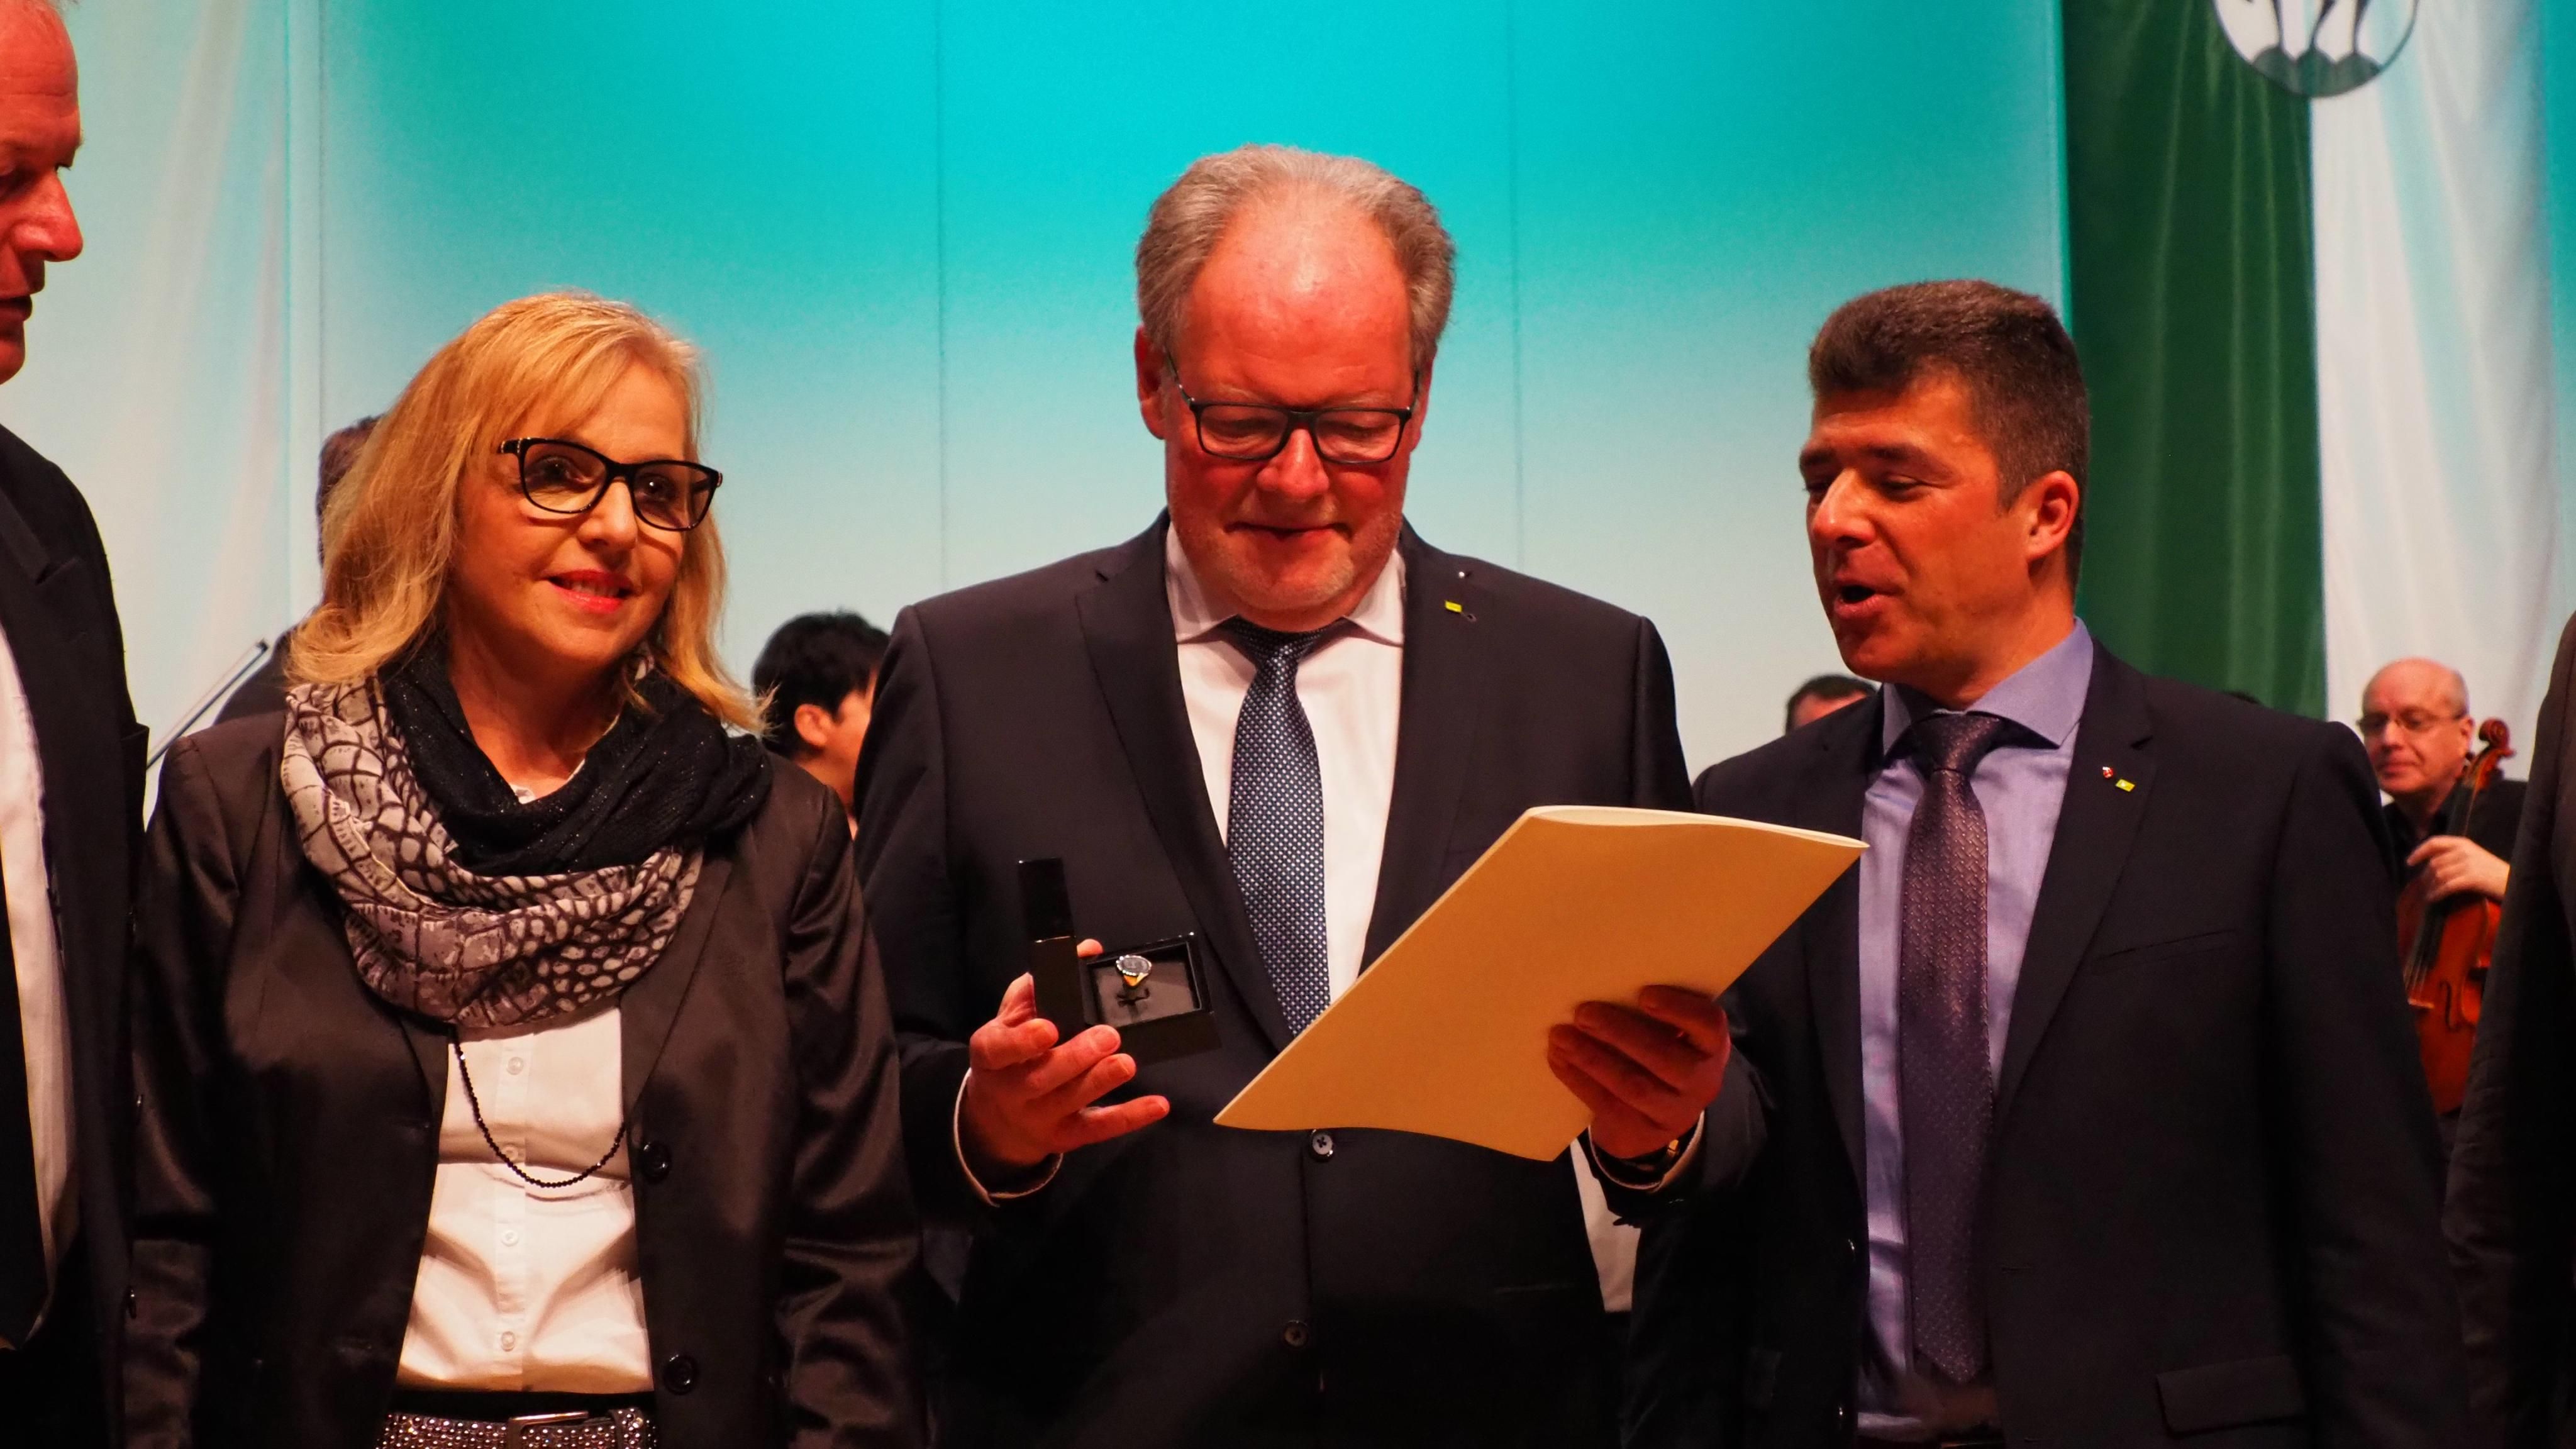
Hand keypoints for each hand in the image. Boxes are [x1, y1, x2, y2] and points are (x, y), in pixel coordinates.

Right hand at [959, 953, 1170, 1179]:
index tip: (1049, 1027)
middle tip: (1107, 1036)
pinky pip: (1099, 1129)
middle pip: (1041, 1078)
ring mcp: (1039, 1118)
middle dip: (1076, 1057)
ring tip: (1126, 1063)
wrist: (996, 1119)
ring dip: (1101, 1082)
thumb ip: (1043, 983)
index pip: (1000, 1050)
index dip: (1023, 1041)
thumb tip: (1088, 950)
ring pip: (1070, 1102)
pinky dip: (1130, 1117)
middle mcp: (1012, 1090)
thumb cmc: (1011, 1053)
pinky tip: (1157, 1104)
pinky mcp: (1066, 1136)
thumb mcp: (1013, 1015)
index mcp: (992, 1056)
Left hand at [1546, 986, 1731, 1161]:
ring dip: (1592, 1058)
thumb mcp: (1670, 1036)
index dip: (1679, 1009)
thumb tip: (1601, 983)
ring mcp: (1673, 1113)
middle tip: (1583, 1013)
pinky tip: (1558, 1058)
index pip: (1709, 1025)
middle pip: (1665, 1059)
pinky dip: (1579, 1079)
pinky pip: (1608, 1105)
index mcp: (1711, 1047)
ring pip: (1633, 1085)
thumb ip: (1651, 1015)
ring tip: (1560, 1035)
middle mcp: (1701, 1082)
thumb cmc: (1658, 1056)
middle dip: (1620, 1033)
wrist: (1653, 1120)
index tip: (1643, 995)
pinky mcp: (1641, 1132)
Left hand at [2409, 835, 2508, 902]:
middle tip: (2422, 887)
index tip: (2409, 862)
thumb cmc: (2494, 872)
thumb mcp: (2475, 856)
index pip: (2435, 842)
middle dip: (2425, 876)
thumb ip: (2455, 856)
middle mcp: (2464, 851)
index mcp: (2464, 843)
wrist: (2516, 882)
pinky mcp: (2472, 878)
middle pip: (2434, 863)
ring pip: (2438, 875)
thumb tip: (2432, 864)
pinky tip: (2434, 899)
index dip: (2419, 851)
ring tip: (2428, 895)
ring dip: (2430, 887)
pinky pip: (2446, 886)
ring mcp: (2468, 864)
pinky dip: (2437, 893)